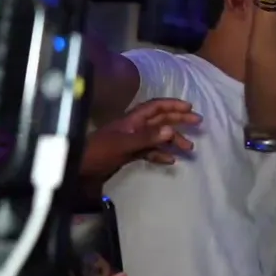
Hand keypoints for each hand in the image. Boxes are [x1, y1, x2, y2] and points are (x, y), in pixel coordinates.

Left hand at [82, 99, 199, 178]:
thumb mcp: (123, 144)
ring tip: (189, 149)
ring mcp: (131, 141)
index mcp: (131, 120)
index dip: (173, 105)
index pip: (156, 107)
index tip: (190, 108)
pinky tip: (170, 160)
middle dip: (179, 120)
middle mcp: (133, 127)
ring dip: (173, 140)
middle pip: (160, 120)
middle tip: (198, 123)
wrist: (78, 170)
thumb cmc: (98, 152)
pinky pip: (149, 151)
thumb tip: (171, 129)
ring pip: (158, 137)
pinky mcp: (129, 154)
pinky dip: (160, 154)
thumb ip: (147, 137)